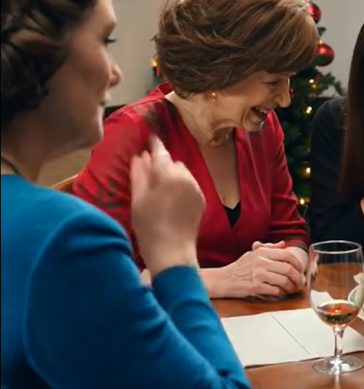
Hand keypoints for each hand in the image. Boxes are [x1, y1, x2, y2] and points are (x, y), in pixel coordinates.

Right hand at [131, 136, 203, 275]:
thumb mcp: (138, 200)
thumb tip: (140, 156)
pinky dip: (180, 186)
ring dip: (172, 175)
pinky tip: (170, 199)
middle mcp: (187, 179)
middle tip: (148, 173)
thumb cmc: (149, 227)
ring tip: (158, 189)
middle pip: (172, 163)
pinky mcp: (201, 200)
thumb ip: (139, 175)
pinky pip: (189, 185)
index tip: (151, 136)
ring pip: (182, 173)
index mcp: (170, 176)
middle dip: (162, 165)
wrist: (172, 252)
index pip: (162, 153)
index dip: (155, 144)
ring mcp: (196, 190)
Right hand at [221, 241, 305, 298]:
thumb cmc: (240, 267)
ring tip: (293, 288)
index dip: (298, 263)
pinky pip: (276, 290)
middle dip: (298, 277)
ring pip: (284, 281)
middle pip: (289, 269)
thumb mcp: (253, 253)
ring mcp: (259, 275)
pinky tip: (282, 292)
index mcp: (262, 252)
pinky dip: (282, 292)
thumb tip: (284, 244)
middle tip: (300, 282)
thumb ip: (269, 248)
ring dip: (292, 287)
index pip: (287, 255)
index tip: (301, 269)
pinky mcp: (256, 287)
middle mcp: (261, 262)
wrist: (224, 279)